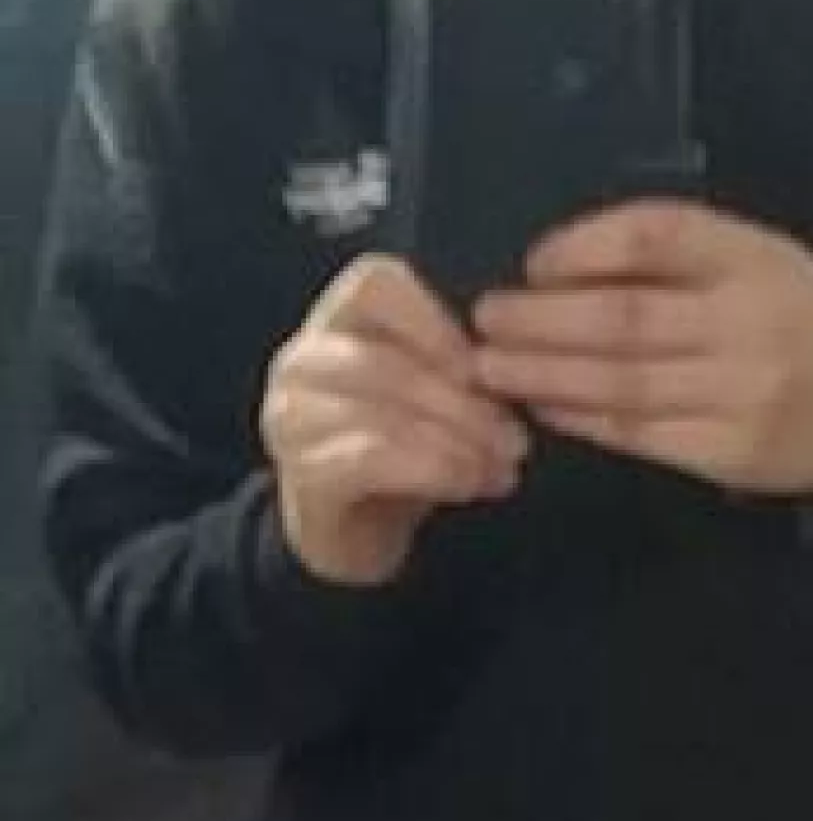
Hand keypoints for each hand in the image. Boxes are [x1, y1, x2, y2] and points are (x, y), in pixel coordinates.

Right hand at [261, 254, 527, 586]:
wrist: (356, 535)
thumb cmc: (401, 451)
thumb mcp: (434, 396)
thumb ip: (457, 367)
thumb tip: (511, 367)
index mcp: (335, 322)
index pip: (374, 284)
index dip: (435, 323)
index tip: (484, 371)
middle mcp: (301, 361)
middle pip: (386, 360)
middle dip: (463, 404)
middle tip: (514, 441)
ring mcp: (291, 418)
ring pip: (381, 411)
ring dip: (454, 442)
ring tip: (498, 470)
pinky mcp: (301, 474)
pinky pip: (370, 458)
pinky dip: (429, 469)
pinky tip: (463, 486)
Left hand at [474, 201, 812, 496]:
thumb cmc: (806, 315)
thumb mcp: (760, 257)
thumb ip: (678, 255)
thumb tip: (559, 266)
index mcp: (754, 259)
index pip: (657, 239)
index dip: (584, 248)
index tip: (532, 262)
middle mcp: (748, 324)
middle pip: (625, 320)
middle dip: (542, 321)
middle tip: (483, 318)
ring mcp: (741, 395)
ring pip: (624, 384)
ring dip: (546, 375)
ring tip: (491, 367)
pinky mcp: (732, 455)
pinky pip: (641, 435)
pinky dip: (584, 419)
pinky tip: (545, 406)